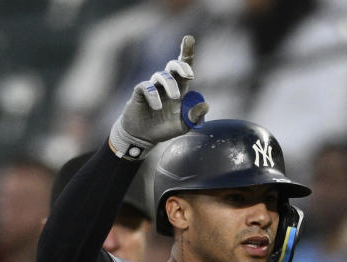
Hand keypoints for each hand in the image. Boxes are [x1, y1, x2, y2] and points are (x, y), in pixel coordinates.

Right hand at [108, 35, 208, 158]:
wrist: (142, 137)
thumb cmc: (163, 129)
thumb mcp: (183, 125)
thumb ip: (195, 117)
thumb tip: (206, 105)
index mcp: (179, 88)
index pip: (184, 67)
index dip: (187, 52)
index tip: (189, 39)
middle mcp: (166, 84)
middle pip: (173, 66)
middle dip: (181, 66)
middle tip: (189, 76)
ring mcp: (153, 87)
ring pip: (162, 76)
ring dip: (170, 85)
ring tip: (176, 98)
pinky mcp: (140, 93)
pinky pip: (147, 87)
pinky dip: (154, 95)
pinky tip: (157, 106)